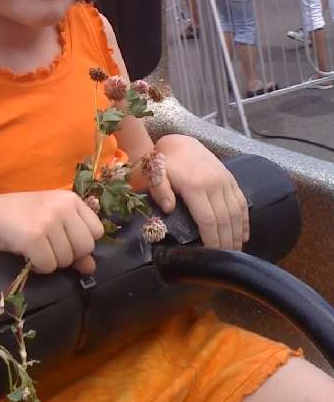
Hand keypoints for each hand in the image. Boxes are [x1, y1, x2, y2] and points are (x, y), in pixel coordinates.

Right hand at [0, 190, 104, 274]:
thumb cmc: (25, 218)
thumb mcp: (54, 223)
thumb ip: (75, 241)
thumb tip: (91, 267)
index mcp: (71, 199)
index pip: (97, 231)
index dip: (82, 241)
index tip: (64, 239)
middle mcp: (63, 206)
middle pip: (86, 247)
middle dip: (69, 254)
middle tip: (49, 247)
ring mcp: (48, 220)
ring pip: (67, 259)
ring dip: (52, 261)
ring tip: (36, 249)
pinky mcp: (34, 236)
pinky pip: (49, 266)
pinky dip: (38, 266)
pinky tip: (28, 255)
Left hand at [150, 135, 248, 250]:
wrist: (180, 142)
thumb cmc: (164, 162)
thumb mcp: (155, 174)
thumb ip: (160, 191)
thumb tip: (169, 209)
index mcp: (194, 186)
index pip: (208, 219)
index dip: (212, 239)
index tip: (212, 254)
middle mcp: (214, 184)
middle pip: (225, 219)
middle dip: (226, 241)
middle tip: (226, 259)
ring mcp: (225, 181)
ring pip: (236, 212)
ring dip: (238, 234)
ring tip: (236, 251)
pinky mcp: (230, 178)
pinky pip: (242, 201)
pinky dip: (245, 220)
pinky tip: (245, 234)